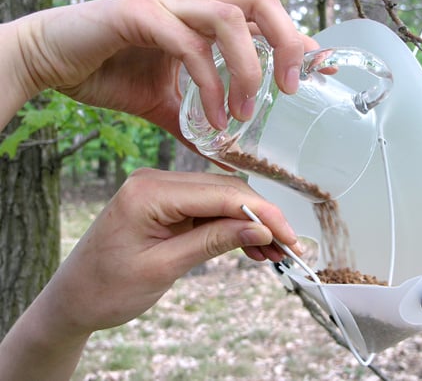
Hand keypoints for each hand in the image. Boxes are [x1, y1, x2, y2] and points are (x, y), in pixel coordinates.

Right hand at [10, 0, 318, 136]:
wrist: (51, 59)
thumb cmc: (108, 72)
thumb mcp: (165, 103)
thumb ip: (196, 118)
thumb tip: (225, 149)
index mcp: (203, 16)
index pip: (264, 15)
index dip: (296, 38)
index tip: (321, 70)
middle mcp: (192, 2)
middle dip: (286, 41)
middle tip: (291, 88)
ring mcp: (167, 3)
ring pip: (231, 17)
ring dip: (248, 69)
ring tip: (247, 113)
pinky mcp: (139, 14)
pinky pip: (188, 46)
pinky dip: (208, 84)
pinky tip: (211, 118)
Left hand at [43, 168, 296, 333]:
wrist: (72, 299)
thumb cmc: (106, 289)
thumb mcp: (164, 267)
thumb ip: (213, 241)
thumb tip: (260, 228)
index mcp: (149, 191)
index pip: (220, 194)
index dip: (261, 213)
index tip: (289, 236)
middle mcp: (157, 181)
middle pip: (225, 191)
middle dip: (261, 218)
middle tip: (288, 247)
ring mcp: (162, 191)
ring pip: (221, 200)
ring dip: (249, 224)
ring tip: (274, 252)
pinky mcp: (167, 205)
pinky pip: (207, 211)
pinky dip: (231, 228)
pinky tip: (252, 247)